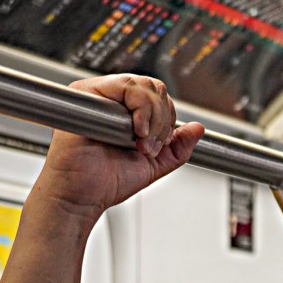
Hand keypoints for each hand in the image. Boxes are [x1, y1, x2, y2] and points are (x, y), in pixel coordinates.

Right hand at [33, 74, 204, 221]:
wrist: (84, 196)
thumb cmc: (108, 181)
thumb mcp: (155, 163)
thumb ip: (178, 147)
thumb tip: (198, 128)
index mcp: (125, 111)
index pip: (157, 95)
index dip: (167, 118)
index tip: (159, 145)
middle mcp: (110, 99)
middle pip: (154, 87)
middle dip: (163, 119)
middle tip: (150, 147)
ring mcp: (98, 95)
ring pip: (143, 86)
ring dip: (153, 118)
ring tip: (141, 143)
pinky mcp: (86, 93)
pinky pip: (126, 87)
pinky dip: (140, 110)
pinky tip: (135, 132)